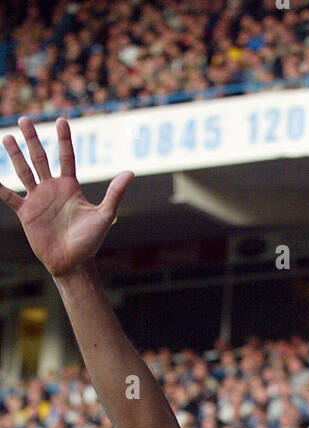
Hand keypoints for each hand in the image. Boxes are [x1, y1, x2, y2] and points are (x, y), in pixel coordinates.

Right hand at [0, 116, 132, 278]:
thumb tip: (130, 172)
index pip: (67, 157)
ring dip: (15, 155)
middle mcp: (52, 188)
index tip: (62, 120)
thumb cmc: (90, 241)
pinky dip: (0, 188)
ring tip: (7, 137)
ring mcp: (37, 199)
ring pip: (24, 171)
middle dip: (32, 139)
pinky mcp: (26, 213)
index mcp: (70, 186)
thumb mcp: (104, 215)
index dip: (64, 139)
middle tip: (25, 119)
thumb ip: (114, 193)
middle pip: (40, 158)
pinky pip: (10, 197)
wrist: (73, 262)